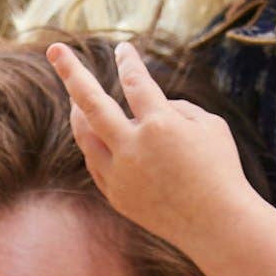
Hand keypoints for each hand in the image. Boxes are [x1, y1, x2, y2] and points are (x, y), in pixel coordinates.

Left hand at [47, 38, 256, 257]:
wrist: (215, 225)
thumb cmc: (220, 170)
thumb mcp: (211, 126)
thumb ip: (176, 107)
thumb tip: (150, 106)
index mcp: (160, 125)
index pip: (134, 82)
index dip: (128, 62)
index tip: (122, 49)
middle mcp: (133, 148)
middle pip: (90, 103)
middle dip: (70, 72)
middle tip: (55, 50)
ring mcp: (120, 174)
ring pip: (85, 136)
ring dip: (78, 112)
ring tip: (75, 96)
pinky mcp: (116, 195)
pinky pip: (96, 163)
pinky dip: (95, 145)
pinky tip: (96, 135)